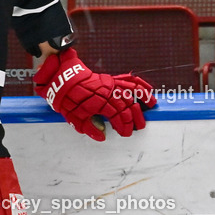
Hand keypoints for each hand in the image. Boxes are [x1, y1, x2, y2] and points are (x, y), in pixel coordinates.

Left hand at [34, 50, 156, 140]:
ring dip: (143, 99)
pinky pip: (128, 79)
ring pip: (131, 92)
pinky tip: (147, 89)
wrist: (62, 78)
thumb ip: (90, 128)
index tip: (126, 133)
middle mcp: (109, 92)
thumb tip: (102, 135)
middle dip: (135, 117)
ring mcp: (111, 84)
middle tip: (140, 126)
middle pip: (128, 105)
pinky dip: (139, 84)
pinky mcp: (110, 79)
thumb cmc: (68, 99)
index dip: (124, 126)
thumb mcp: (74, 117)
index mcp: (101, 103)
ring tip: (152, 106)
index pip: (118, 117)